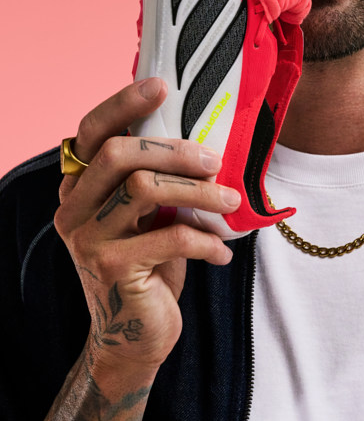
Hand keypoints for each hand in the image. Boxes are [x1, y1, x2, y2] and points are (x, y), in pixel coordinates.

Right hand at [54, 77, 240, 373]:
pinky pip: (168, 237)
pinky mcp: (111, 268)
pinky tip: (222, 251)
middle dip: (175, 150)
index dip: (124, 104)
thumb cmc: (148, 261)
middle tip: (216, 160)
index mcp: (80, 185)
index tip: (162, 86)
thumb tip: (207, 137)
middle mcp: (74, 207)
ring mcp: (88, 239)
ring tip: (231, 200)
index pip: (92, 131)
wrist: (134, 334)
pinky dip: (205, 240)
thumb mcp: (148, 213)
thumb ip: (157, 177)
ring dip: (199, 191)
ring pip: (143, 189)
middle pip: (119, 154)